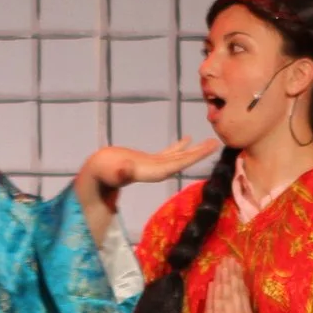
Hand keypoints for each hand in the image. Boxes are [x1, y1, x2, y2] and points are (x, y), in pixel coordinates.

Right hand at [79, 138, 221, 192]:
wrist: (95, 174)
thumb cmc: (101, 172)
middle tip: (217, 143)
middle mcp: (156, 171)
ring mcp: (153, 166)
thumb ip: (119, 172)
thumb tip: (126, 169)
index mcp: (152, 172)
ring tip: (210, 141)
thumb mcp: (109, 171)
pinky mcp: (148, 161)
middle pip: (182, 162)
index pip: (177, 164)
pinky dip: (179, 146)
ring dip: (194, 150)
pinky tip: (188, 138)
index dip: (194, 156)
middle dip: (200, 154)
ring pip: (178, 157)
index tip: (209, 149)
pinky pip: (168, 153)